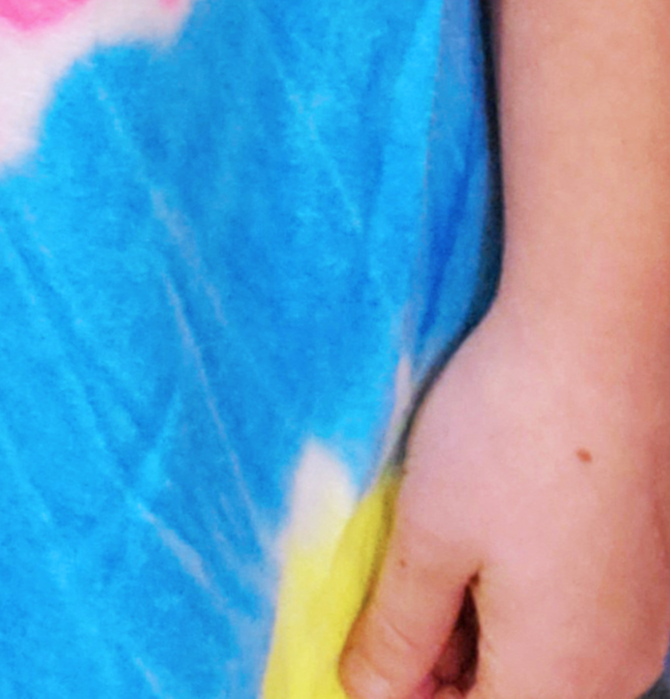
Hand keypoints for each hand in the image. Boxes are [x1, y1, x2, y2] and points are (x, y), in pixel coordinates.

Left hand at [341, 298, 670, 698]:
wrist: (599, 341)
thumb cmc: (506, 434)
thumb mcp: (427, 537)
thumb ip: (396, 632)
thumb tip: (365, 689)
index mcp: (560, 678)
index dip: (403, 694)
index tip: (362, 650)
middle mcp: (617, 670)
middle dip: (442, 672)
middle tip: (381, 605)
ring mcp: (641, 625)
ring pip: (548, 667)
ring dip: (481, 639)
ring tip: (427, 562)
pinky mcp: (647, 578)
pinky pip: (580, 627)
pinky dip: (524, 607)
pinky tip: (485, 539)